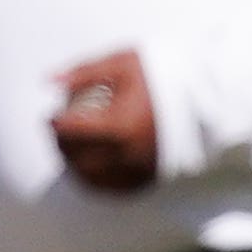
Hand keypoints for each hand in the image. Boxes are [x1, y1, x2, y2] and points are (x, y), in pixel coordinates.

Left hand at [50, 48, 158, 193]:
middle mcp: (128, 153)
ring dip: (73, 164)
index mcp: (120, 125)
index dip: (54, 124)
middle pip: (77, 156)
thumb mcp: (122, 63)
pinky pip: (113, 188)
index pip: (71, 131)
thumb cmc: (161, 74)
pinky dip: (94, 179)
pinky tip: (88, 165)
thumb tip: (47, 81)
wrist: (203, 96)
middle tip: (56, 131)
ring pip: (92, 178)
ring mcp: (139, 169)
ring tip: (69, 147)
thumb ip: (83, 72)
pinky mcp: (149, 178)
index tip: (50, 115)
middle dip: (60, 144)